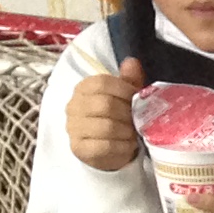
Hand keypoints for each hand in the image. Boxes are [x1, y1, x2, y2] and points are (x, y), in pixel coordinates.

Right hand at [68, 55, 144, 171]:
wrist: (108, 150)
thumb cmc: (118, 118)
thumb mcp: (125, 97)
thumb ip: (128, 80)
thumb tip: (132, 62)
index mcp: (84, 88)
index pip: (102, 82)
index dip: (125, 90)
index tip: (137, 100)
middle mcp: (74, 105)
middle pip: (105, 104)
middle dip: (128, 114)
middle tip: (139, 120)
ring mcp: (74, 128)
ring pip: (107, 126)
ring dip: (127, 131)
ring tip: (135, 133)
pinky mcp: (79, 148)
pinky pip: (105, 146)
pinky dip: (123, 146)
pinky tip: (128, 145)